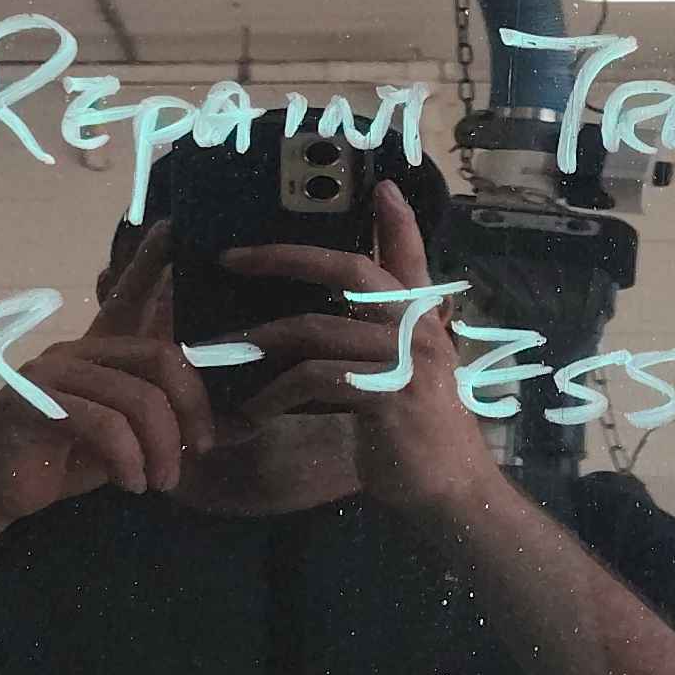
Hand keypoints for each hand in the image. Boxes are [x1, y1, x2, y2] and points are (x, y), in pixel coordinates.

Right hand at [0, 226, 217, 525]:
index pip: (130, 297)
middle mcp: (77, 350)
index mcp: (98, 352)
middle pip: (160, 358)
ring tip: (158, 482)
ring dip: (161, 448)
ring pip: (138, 398)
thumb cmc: (61, 462)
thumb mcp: (124, 441)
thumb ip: (163, 421)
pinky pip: (105, 424)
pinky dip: (128, 460)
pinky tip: (131, 483)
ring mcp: (52, 371)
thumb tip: (237, 422)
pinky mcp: (34, 402)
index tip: (172, 225)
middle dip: (191, 409)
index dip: (151, 262)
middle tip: (197, 452)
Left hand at [229, 179, 502, 520]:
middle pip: (351, 271)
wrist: (450, 490)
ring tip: (224, 352)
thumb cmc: (416, 433)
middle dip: (285, 258)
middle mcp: (418, 329)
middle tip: (233, 258)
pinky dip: (277, 394)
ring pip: (317, 329)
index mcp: (422, 319)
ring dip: (262, 342)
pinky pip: (317, 379)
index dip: (397, 220)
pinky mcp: (388, 397)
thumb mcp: (402, 375)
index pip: (409, 257)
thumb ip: (372, 342)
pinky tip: (255, 411)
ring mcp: (405, 361)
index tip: (380, 184)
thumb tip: (323, 321)